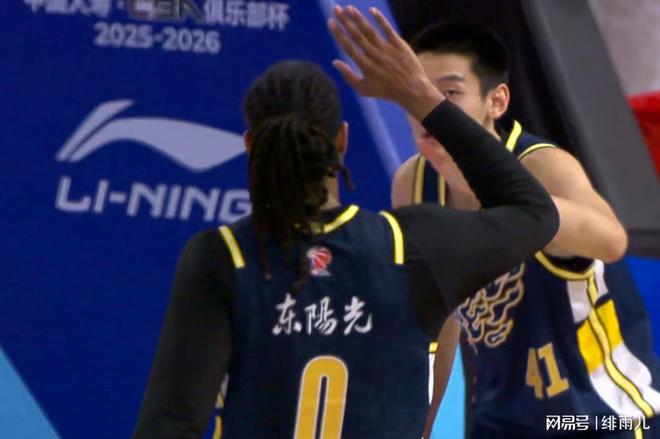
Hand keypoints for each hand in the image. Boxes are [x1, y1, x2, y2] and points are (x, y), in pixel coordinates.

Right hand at [327, 5, 443, 119]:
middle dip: (345, 21)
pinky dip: (379, 19)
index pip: (348, 46)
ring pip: (370, 30)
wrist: (412, 90)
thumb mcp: (364, 89)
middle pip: (357, 35)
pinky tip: (371, 10)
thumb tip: (335, 62)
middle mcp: (374, 55)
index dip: (338, 33)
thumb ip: (348, 76)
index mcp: (364, 66)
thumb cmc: (386, 91)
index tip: (331, 22)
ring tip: (349, 8)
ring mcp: (387, 49)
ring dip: (358, 18)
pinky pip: (387, 29)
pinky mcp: (399, 45)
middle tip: (336, 8)